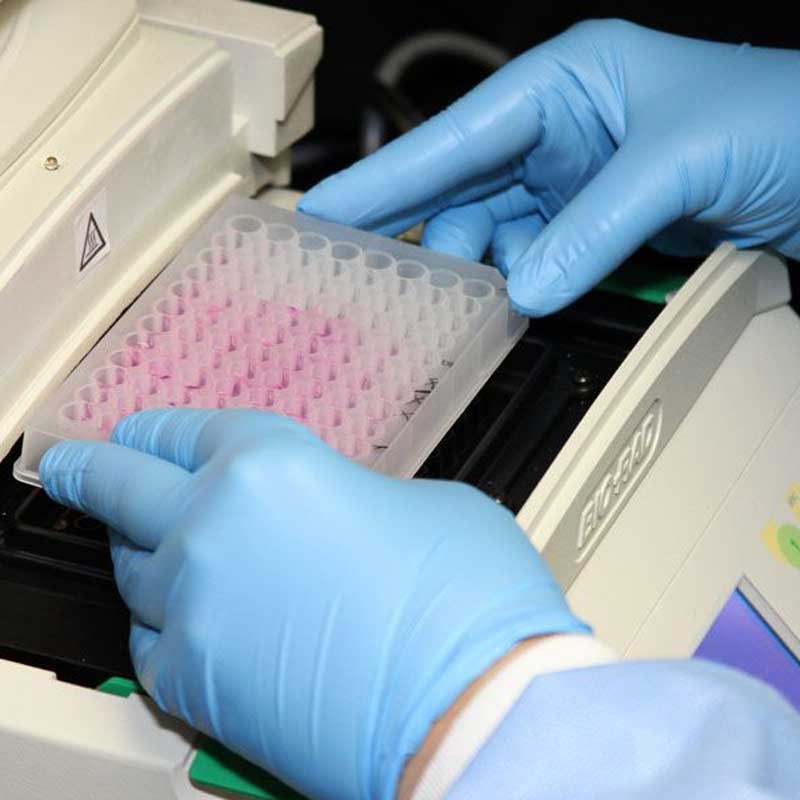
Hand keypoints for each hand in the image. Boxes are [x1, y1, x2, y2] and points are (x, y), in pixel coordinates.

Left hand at [40, 409, 585, 799]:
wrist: (474, 705)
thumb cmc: (463, 602)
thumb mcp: (420, 501)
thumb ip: (351, 497)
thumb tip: (333, 515)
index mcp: (271, 467)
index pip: (186, 432)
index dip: (158, 430)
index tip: (138, 434)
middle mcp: (214, 528)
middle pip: (121, 487)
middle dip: (90, 471)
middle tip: (73, 468)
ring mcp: (196, 607)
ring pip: (128, 569)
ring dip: (137, 553)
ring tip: (145, 548)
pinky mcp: (197, 682)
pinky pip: (148, 643)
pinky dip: (159, 624)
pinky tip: (179, 620)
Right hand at [299, 20, 799, 315]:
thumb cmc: (776, 118)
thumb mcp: (679, 159)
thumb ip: (595, 227)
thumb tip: (525, 287)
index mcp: (564, 82)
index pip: (454, 135)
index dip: (386, 176)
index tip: (324, 209)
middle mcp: (558, 131)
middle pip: (461, 188)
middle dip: (419, 230)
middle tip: (366, 277)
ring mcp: (572, 184)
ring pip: (494, 233)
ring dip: (478, 270)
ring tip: (456, 302)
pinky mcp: (593, 228)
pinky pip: (534, 260)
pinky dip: (519, 286)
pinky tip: (508, 304)